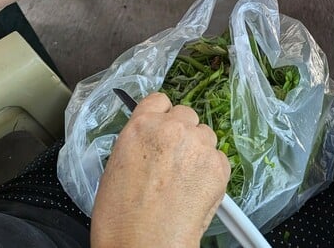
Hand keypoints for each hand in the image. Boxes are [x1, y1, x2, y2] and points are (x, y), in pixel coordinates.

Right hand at [91, 92, 229, 247]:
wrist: (143, 247)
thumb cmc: (121, 219)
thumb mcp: (116, 166)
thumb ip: (138, 141)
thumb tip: (150, 137)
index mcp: (142, 126)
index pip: (159, 100)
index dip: (161, 115)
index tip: (162, 126)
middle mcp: (173, 128)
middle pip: (186, 114)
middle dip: (181, 132)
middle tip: (173, 159)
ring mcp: (198, 145)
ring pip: (205, 134)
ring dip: (197, 150)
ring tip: (183, 179)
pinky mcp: (218, 165)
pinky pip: (218, 157)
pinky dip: (211, 170)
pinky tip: (195, 190)